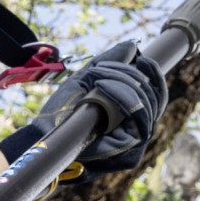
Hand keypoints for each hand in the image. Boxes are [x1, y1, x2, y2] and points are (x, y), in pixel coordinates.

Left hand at [0, 40, 167, 175]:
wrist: (43, 133)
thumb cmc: (62, 111)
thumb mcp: (86, 79)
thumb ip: (109, 62)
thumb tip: (131, 46)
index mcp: (131, 115)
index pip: (156, 96)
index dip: (154, 76)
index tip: (144, 58)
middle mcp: (136, 131)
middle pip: (153, 99)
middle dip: (129, 75)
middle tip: (100, 69)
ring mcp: (135, 145)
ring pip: (147, 107)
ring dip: (123, 84)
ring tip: (97, 77)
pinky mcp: (129, 154)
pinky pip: (138, 121)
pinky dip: (123, 98)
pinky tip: (102, 87)